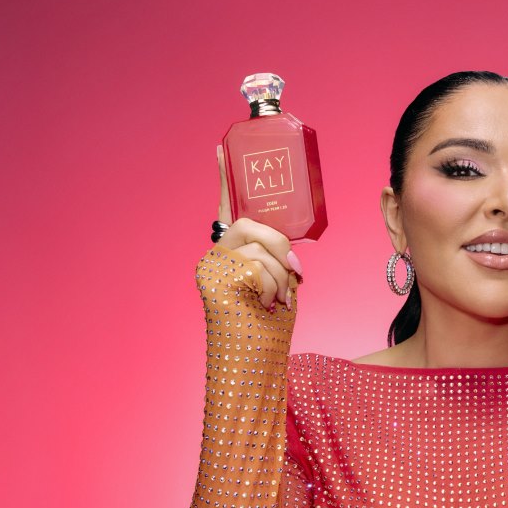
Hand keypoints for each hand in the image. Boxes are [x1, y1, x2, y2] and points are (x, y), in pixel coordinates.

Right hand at [215, 146, 302, 309]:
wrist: (256, 359)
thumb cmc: (269, 325)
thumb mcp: (279, 281)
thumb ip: (276, 258)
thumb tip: (291, 254)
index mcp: (232, 250)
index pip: (227, 206)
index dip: (225, 176)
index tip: (221, 148)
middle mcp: (215, 254)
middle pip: (252, 225)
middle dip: (281, 248)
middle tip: (296, 272)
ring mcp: (211, 267)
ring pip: (259, 250)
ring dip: (281, 279)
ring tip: (279, 300)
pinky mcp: (213, 281)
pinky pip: (255, 268)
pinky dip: (271, 289)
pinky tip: (266, 306)